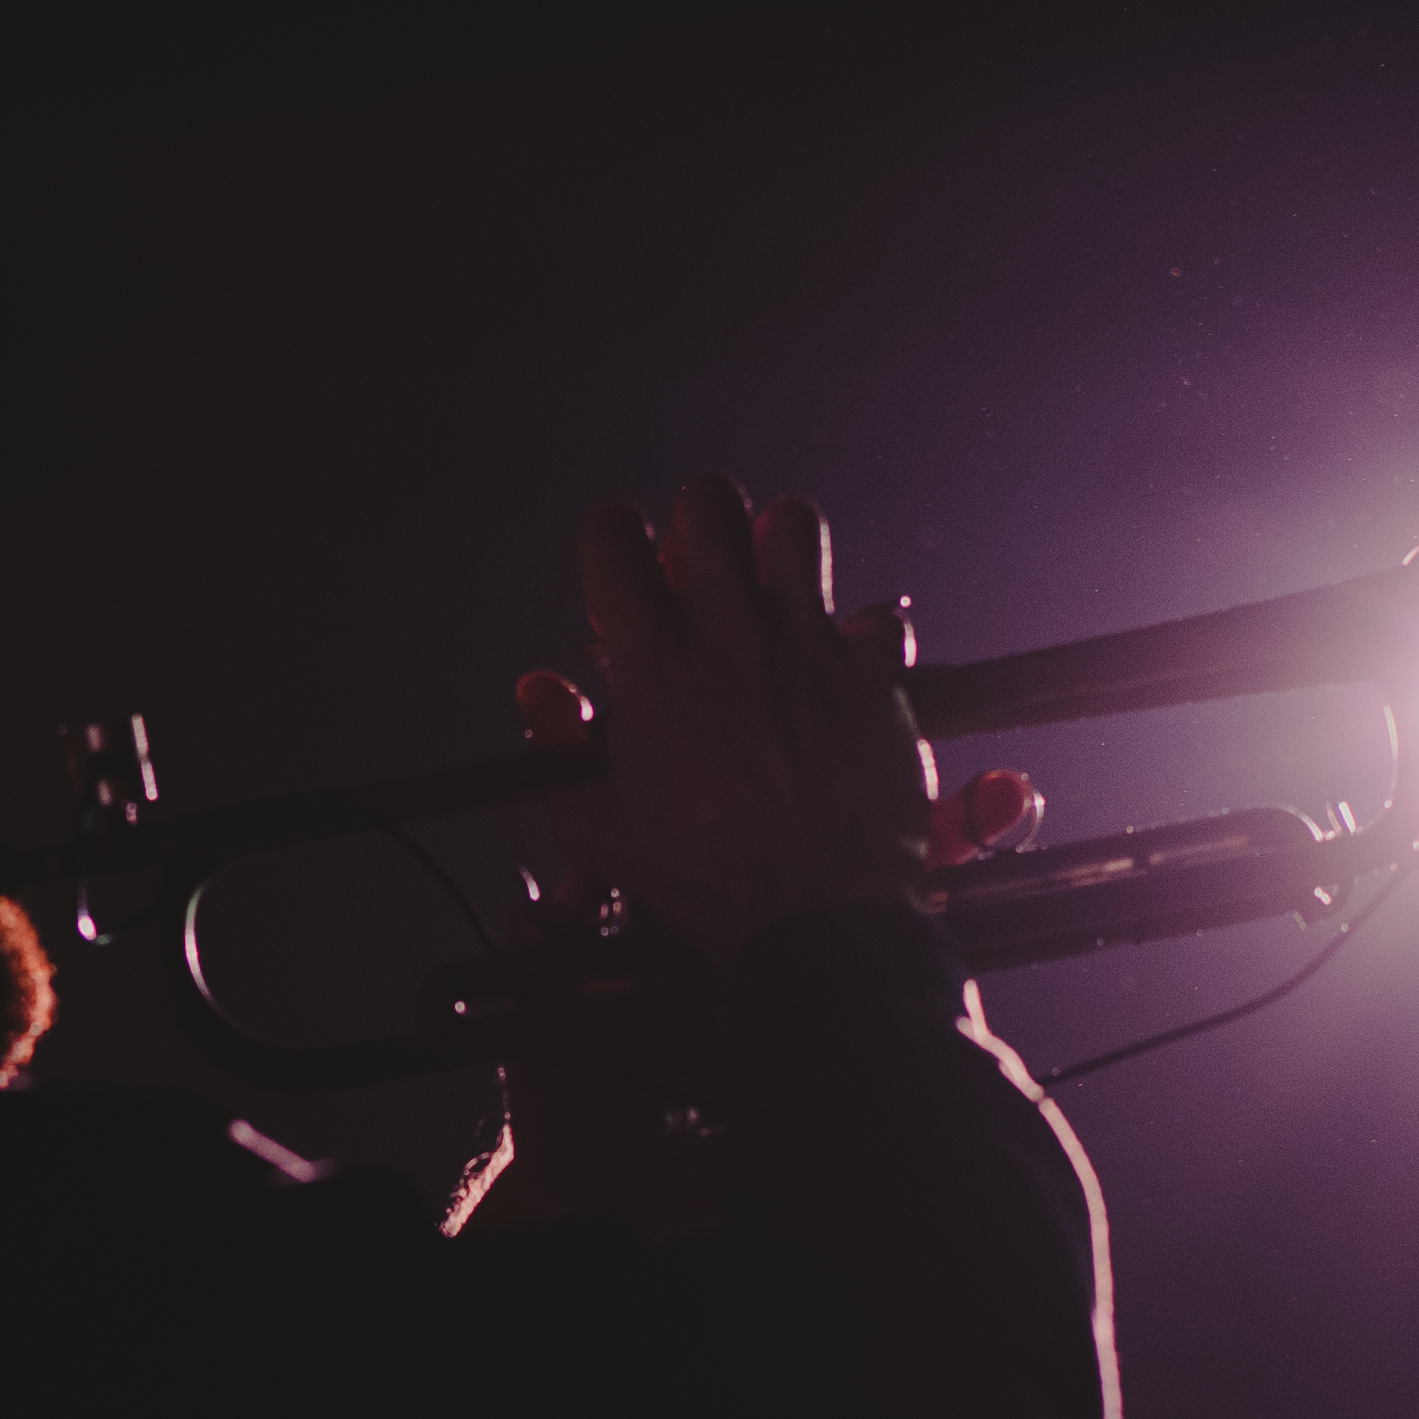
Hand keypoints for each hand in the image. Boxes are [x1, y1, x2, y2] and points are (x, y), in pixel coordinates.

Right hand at [524, 478, 1021, 955]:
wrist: (814, 918)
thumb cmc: (702, 880)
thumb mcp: (598, 826)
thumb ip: (560, 746)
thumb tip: (540, 687)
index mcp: (654, 661)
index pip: (612, 534)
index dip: (611, 541)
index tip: (623, 578)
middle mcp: (731, 634)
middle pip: (708, 500)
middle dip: (696, 521)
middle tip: (700, 573)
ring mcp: (808, 646)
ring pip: (797, 525)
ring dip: (779, 548)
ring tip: (771, 594)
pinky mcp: (872, 676)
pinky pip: (877, 618)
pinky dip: (860, 638)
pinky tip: (839, 672)